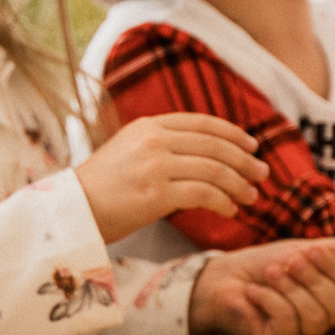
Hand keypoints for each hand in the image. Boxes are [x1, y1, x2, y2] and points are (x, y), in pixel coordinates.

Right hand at [73, 113, 267, 242]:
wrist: (71, 209)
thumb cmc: (101, 187)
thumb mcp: (128, 151)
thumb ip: (160, 146)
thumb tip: (202, 156)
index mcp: (148, 125)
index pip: (202, 123)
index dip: (233, 134)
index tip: (252, 146)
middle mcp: (153, 140)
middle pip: (214, 145)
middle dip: (244, 160)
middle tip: (262, 174)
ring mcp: (155, 165)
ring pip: (214, 170)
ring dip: (239, 184)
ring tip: (251, 197)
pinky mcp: (156, 193)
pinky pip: (204, 194)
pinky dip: (224, 202)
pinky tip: (231, 211)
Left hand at [187, 238, 334, 334]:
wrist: (225, 277)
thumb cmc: (266, 264)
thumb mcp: (302, 250)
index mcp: (332, 293)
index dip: (332, 265)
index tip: (310, 248)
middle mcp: (322, 317)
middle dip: (311, 278)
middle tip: (288, 261)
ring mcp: (301, 332)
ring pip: (314, 317)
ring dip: (289, 289)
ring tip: (271, 274)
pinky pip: (287, 323)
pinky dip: (269, 300)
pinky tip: (255, 291)